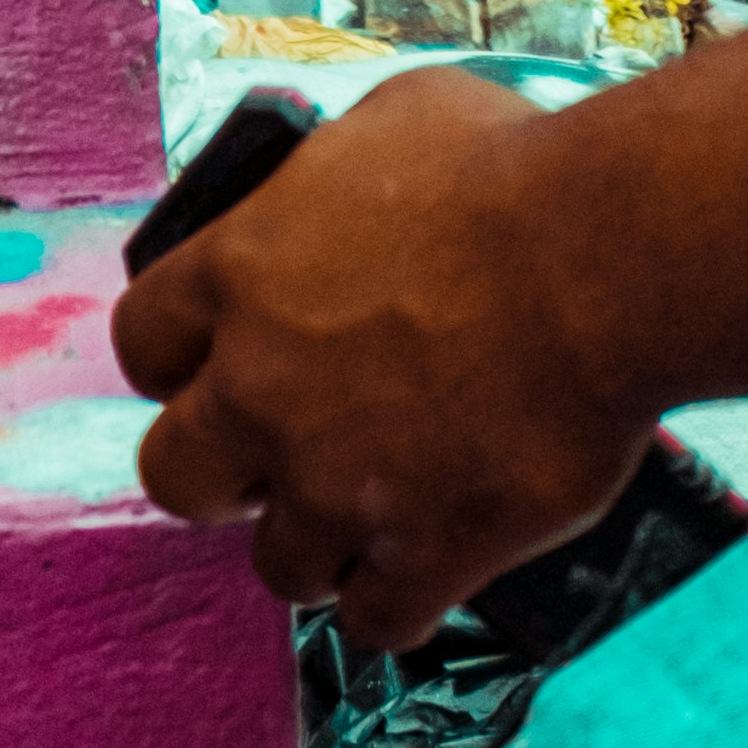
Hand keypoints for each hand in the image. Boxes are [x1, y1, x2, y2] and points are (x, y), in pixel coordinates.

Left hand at [118, 74, 653, 648]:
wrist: (605, 259)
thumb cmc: (507, 168)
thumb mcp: (388, 124)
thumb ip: (334, 182)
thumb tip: (344, 196)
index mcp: (237, 273)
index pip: (141, 343)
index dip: (176, 364)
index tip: (212, 369)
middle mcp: (261, 389)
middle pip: (175, 477)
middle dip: (222, 474)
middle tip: (281, 455)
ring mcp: (335, 483)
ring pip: (278, 567)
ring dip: (319, 545)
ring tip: (372, 514)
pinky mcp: (423, 553)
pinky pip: (376, 622)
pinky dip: (399, 603)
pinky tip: (430, 568)